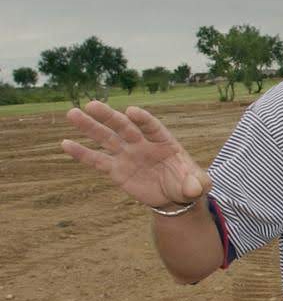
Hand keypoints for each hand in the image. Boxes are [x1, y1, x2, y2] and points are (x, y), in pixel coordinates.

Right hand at [61, 101, 210, 207]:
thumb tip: (196, 188)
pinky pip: (97, 160)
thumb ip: (198, 183)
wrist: (174, 196)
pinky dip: (82, 153)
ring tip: (72, 113)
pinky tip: (65, 143)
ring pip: (106, 138)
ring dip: (90, 127)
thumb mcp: (199, 184)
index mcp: (163, 141)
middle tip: (91, 105)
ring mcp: (127, 154)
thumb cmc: (188, 183)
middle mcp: (142, 143)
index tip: (131, 111)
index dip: (142, 119)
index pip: (151, 126)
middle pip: (124, 126)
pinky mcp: (116, 169)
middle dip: (109, 116)